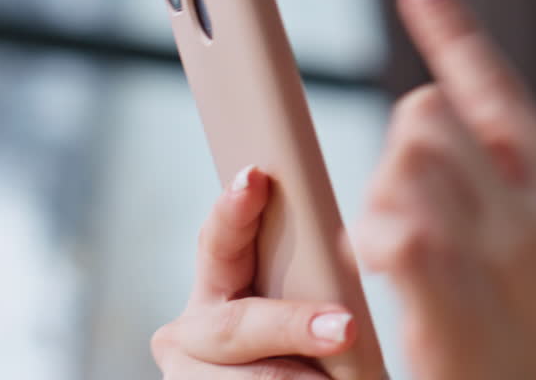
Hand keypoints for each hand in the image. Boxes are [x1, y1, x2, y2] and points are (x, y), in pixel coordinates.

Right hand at [151, 166, 358, 378]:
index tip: (256, 176)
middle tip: (346, 328)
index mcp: (216, 284)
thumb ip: (308, 275)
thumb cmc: (317, 352)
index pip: (220, 238)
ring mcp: (189, 374)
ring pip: (244, 378)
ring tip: (340, 379)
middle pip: (235, 324)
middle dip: (292, 326)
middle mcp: (189, 330)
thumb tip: (346, 244)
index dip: (234, 207)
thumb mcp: (307, 304)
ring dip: (298, 378)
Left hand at [356, 0, 535, 379]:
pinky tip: (376, 266)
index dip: (455, 28)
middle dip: (401, 150)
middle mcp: (531, 216)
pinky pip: (399, 224)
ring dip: (379, 195)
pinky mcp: (451, 305)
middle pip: (429, 116)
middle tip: (400, 206)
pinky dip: (375, 233)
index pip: (501, 89)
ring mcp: (494, 257)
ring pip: (404, 159)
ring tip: (385, 251)